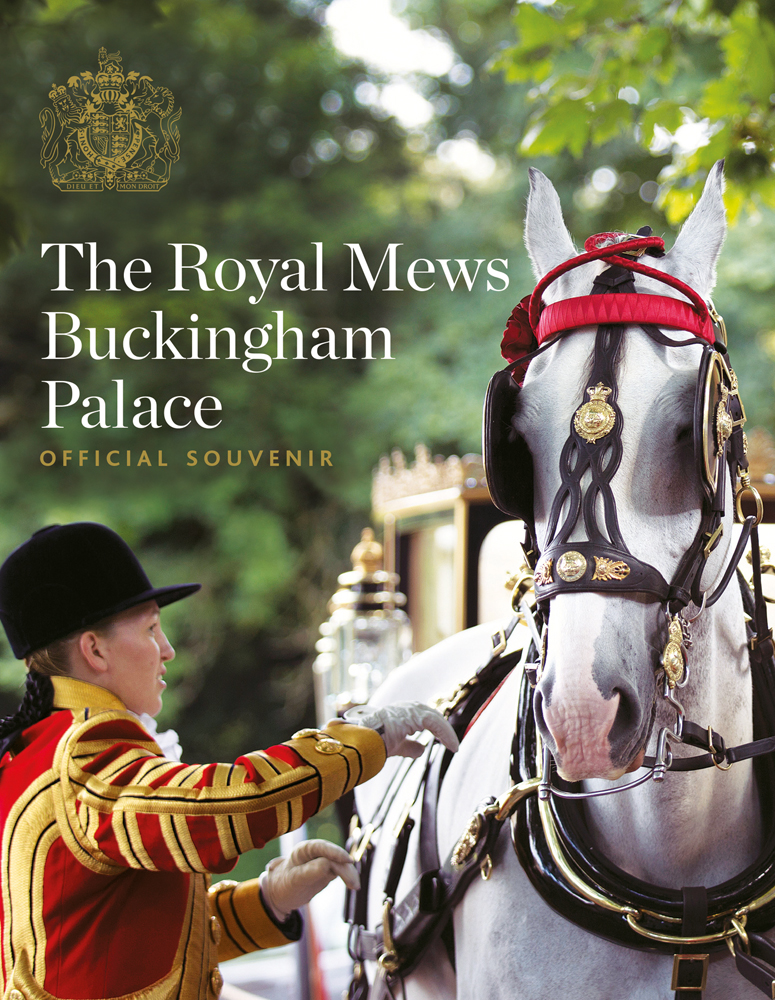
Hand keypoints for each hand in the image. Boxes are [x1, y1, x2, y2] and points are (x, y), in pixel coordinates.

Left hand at [260, 839, 359, 921]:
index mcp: (304, 849)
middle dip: (345, 868)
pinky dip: (347, 877)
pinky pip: (341, 871)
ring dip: (349, 873)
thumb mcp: (294, 880)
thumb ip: (310, 871)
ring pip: (340, 864)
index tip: (348, 860)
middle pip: (334, 857)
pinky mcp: (328, 870)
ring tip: (355, 887)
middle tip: (354, 884)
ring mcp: (323, 860)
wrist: (281, 895)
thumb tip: (328, 864)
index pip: (322, 847)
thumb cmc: (284, 885)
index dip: (336, 852)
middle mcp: (315, 852)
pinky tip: (353, 884)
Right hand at [342, 701, 458, 757]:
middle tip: (451, 742)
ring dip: (445, 732)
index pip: (421, 716)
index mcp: (398, 713)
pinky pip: (435, 723)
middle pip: (430, 714)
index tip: (443, 740)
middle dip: (442, 728)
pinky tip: (452, 746)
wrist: (360, 743)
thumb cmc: (371, 744)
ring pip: (434, 717)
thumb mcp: (395, 745)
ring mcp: (407, 710)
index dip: (434, 727)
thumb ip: (409, 746)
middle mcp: (403, 708)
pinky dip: (445, 734)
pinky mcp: (412, 716)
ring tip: (454, 746)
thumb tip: (422, 750)